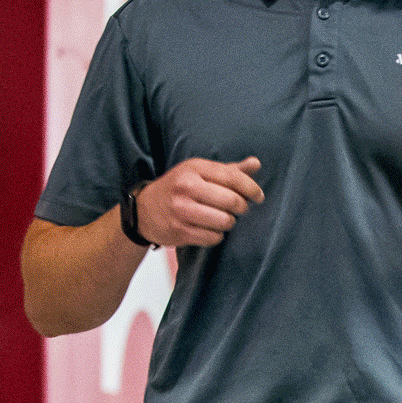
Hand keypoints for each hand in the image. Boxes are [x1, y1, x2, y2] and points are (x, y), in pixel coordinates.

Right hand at [136, 156, 263, 247]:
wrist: (143, 211)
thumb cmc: (178, 188)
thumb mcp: (199, 172)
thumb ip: (229, 170)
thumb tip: (256, 164)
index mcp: (194, 168)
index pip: (232, 177)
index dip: (251, 188)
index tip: (258, 196)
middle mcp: (186, 187)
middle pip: (232, 201)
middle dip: (242, 207)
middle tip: (239, 209)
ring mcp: (181, 210)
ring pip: (225, 221)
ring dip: (229, 222)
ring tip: (222, 219)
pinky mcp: (179, 231)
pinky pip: (213, 238)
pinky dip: (217, 236)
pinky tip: (210, 229)